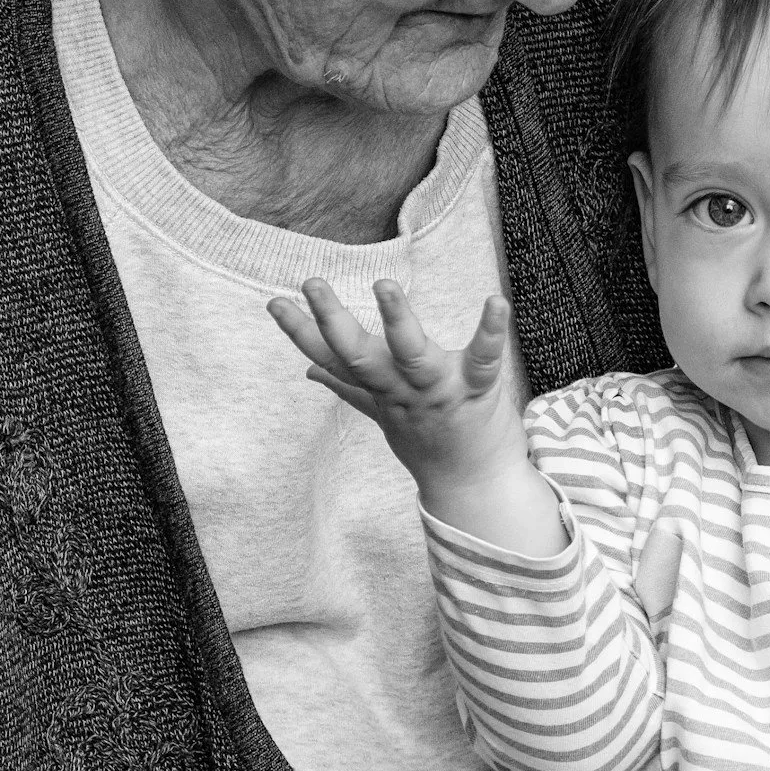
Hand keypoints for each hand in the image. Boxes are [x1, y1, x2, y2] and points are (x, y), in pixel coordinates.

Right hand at [268, 279, 526, 495]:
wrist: (471, 487)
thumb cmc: (428, 439)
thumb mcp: (381, 410)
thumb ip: (347, 385)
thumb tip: (310, 369)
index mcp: (378, 387)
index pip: (331, 358)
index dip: (301, 333)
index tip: (274, 303)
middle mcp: (401, 389)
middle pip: (359, 355)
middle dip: (333, 320)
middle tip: (312, 283)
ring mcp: (438, 390)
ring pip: (412, 354)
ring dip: (398, 320)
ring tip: (383, 286)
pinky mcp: (478, 390)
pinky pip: (483, 359)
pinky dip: (490, 330)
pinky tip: (495, 302)